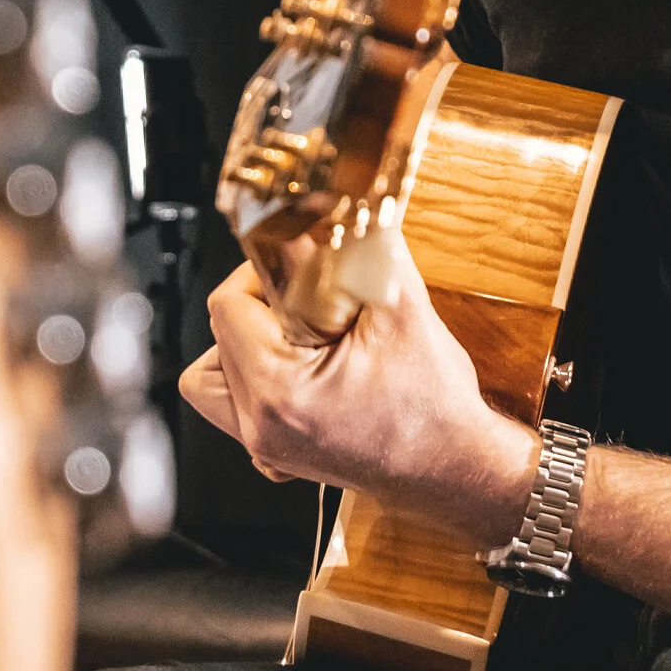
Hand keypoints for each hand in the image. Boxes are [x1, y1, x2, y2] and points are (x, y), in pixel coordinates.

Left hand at [178, 250, 537, 546]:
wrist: (457, 469)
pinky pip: (235, 406)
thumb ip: (361, 251)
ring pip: (213, 375)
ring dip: (246, 342)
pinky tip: (302, 367)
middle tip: (314, 301)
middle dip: (263, 304)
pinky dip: (255, 379)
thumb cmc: (435, 404)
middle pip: (219, 334)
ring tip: (299, 334)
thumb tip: (337, 202)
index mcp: (280, 390)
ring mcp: (264, 446)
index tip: (305, 266)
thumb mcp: (403, 310)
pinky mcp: (274, 454)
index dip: (264, 271)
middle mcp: (260, 426)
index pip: (228, 304)